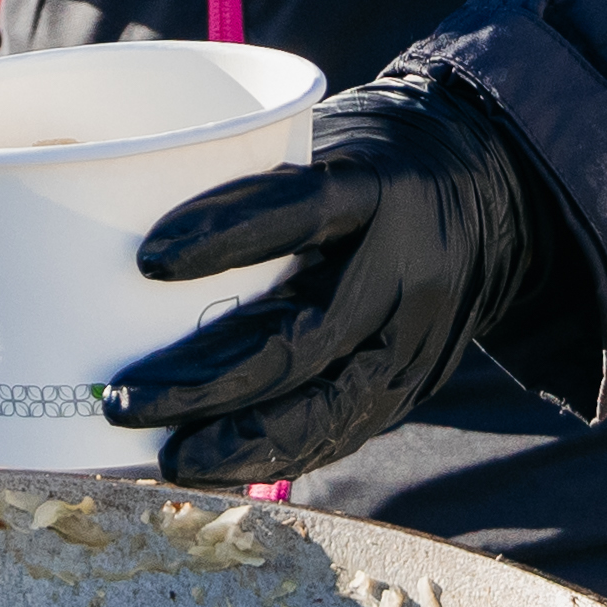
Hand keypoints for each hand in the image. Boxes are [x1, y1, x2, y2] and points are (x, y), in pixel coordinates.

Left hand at [105, 79, 534, 488]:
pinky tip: (215, 464)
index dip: (227, 234)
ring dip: (234, 439)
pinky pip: (341, 432)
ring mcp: (411, 340)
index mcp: (377, 190)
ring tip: (162, 454)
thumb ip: (252, 182)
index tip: (147, 260)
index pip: (300, 209)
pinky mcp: (410, 384)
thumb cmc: (369, 162)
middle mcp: (400, 271)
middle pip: (300, 340)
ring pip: (321, 407)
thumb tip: (113, 214)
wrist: (493, 195)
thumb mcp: (325, 142)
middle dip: (204, 381)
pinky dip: (274, 453)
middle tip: (122, 398)